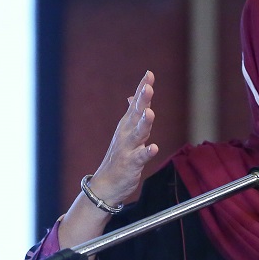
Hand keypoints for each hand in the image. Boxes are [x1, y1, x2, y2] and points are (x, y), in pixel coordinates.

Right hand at [85, 71, 159, 207]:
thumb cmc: (119, 158)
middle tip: (148, 86)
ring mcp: (128, 148)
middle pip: (136, 114)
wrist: (105, 185)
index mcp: (127, 125)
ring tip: (150, 112)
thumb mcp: (125, 133)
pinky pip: (139, 158)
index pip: (135, 103)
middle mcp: (126, 134)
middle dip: (142, 100)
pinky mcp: (130, 164)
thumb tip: (131, 97)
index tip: (149, 74)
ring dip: (144, 123)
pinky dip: (146, 152)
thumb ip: (132, 115)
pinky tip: (153, 147)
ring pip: (138, 133)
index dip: (142, 89)